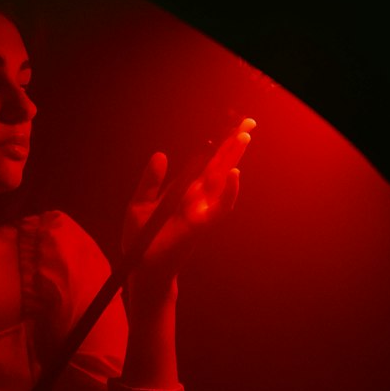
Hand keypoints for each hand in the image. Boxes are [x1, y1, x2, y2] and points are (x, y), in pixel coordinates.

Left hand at [121, 119, 255, 287]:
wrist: (141, 268)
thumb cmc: (141, 238)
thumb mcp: (139, 204)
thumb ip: (150, 181)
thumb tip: (161, 154)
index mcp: (185, 191)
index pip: (207, 163)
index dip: (219, 145)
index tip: (233, 125)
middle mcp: (197, 199)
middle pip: (220, 166)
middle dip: (234, 145)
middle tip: (249, 121)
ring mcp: (201, 211)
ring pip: (223, 181)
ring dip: (233, 160)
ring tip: (243, 136)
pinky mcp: (200, 225)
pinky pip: (220, 208)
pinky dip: (228, 192)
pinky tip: (233, 174)